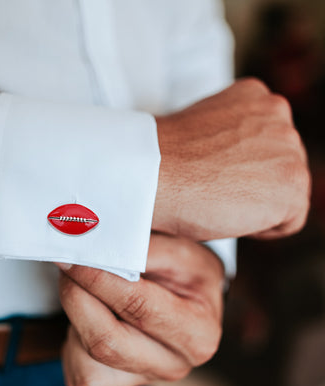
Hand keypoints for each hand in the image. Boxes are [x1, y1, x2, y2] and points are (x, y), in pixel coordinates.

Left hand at [58, 233, 223, 385]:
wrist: (189, 296)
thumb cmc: (187, 273)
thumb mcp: (180, 250)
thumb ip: (143, 249)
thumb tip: (99, 248)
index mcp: (197, 333)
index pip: (137, 306)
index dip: (99, 280)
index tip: (75, 257)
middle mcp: (173, 364)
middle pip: (106, 342)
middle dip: (76, 298)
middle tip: (67, 266)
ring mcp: (143, 378)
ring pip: (86, 360)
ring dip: (74, 317)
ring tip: (85, 288)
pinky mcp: (117, 384)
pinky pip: (79, 371)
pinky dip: (73, 340)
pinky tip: (90, 314)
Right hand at [153, 78, 310, 240]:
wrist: (152, 173)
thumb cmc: (165, 160)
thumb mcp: (204, 130)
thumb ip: (231, 135)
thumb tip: (236, 161)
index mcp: (254, 96)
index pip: (267, 143)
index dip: (242, 168)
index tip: (217, 177)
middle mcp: (278, 115)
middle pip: (280, 166)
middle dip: (253, 184)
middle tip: (215, 191)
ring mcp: (289, 148)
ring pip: (285, 193)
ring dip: (258, 205)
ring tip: (220, 201)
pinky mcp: (292, 185)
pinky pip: (290, 221)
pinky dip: (263, 229)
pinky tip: (232, 218)